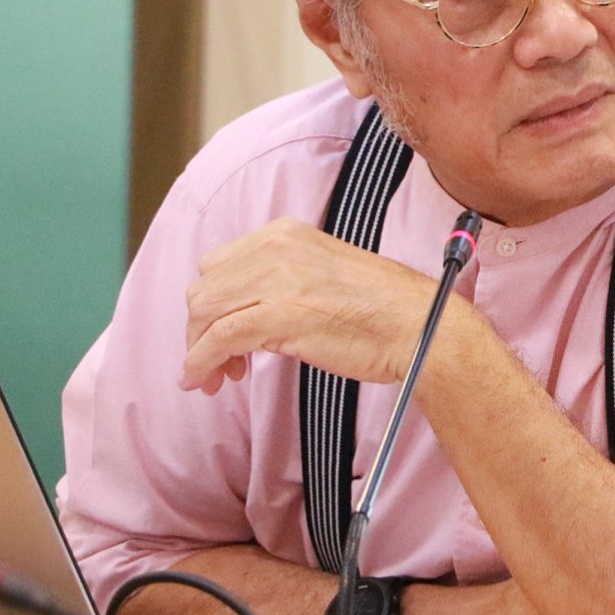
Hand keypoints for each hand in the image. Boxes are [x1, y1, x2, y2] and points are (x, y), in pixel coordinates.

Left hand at [181, 218, 443, 393]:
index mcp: (285, 234)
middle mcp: (274, 248)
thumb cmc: (382, 308)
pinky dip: (200, 362)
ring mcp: (275, 280)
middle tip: (219, 364)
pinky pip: (218, 339)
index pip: (218, 265)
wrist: (417, 324)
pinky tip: (203, 380)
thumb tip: (249, 311)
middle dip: (200, 329)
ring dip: (197, 350)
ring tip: (214, 378)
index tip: (222, 334)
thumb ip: (284, 280)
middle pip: (204, 289)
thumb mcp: (323, 272)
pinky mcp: (277, 315)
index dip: (213, 304)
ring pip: (204, 313)